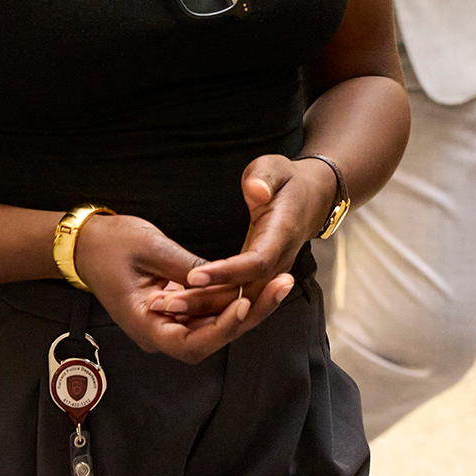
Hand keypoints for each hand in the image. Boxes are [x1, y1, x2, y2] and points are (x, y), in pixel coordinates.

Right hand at [71, 212, 276, 364]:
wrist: (85, 244)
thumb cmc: (110, 245)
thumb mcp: (151, 249)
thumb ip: (188, 269)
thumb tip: (226, 277)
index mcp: (146, 326)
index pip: (191, 343)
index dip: (222, 327)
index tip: (245, 303)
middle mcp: (160, 333)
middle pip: (212, 338)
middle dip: (250, 315)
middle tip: (282, 285)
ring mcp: (169, 323)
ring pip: (215, 326)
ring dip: (248, 307)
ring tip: (281, 282)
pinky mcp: (177, 309)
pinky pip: (209, 312)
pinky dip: (232, 299)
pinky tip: (260, 281)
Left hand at [146, 155, 331, 327]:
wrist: (310, 198)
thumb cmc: (286, 180)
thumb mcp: (276, 167)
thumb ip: (264, 177)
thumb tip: (257, 191)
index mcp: (283, 234)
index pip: (256, 262)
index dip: (227, 272)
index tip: (194, 275)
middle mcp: (279, 261)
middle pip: (244, 293)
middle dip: (207, 300)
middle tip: (167, 304)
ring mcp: (271, 273)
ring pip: (238, 301)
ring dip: (204, 308)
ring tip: (165, 308)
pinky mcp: (260, 278)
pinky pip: (236, 298)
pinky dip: (210, 305)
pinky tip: (181, 306)